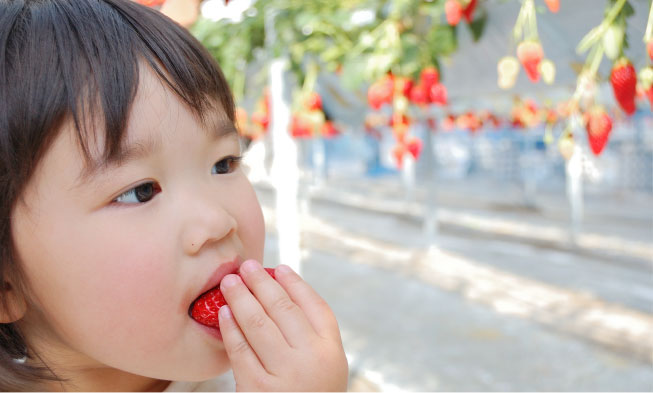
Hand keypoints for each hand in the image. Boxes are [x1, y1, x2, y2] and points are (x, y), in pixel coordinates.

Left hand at [218, 260, 347, 390]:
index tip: (279, 268)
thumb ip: (311, 336)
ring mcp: (286, 375)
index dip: (295, 284)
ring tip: (230, 281)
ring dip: (242, 298)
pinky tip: (224, 313)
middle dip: (263, 283)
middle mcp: (312, 359)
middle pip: (284, 310)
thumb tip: (283, 290)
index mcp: (332, 351)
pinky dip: (231, 329)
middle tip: (247, 266)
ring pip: (259, 324)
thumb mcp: (325, 367)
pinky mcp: (259, 389)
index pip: (315, 306)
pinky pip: (241, 351)